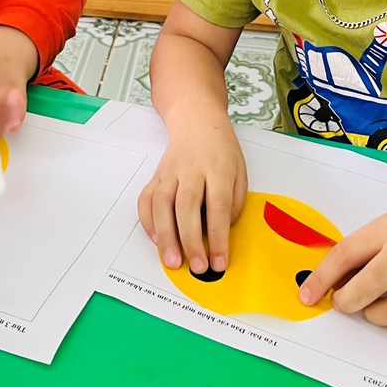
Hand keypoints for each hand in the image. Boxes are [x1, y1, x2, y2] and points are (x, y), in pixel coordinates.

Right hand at [138, 121, 246, 274]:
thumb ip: (234, 203)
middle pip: (187, 206)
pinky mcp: (156, 175)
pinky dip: (147, 221)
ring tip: (172, 260)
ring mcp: (170, 171)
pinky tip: (156, 239)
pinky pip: (146, 198)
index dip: (218, 237)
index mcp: (218, 169)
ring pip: (162, 203)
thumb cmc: (221, 149)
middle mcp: (192, 169)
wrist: (196, 119)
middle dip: (190, 241)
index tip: (219, 262)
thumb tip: (221, 232)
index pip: (218, 206)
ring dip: (166, 235)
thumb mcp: (240, 171)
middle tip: (196, 267)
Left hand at [299, 199, 386, 338]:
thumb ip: (361, 250)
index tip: (308, 295)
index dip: (322, 278)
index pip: (346, 255)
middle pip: (369, 286)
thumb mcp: (386, 226)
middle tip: (343, 303)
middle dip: (348, 302)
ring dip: (375, 316)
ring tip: (375, 305)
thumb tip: (331, 282)